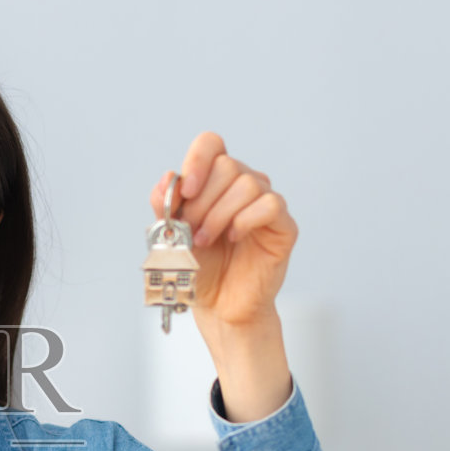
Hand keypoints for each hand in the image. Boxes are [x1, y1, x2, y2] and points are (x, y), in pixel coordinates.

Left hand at [148, 131, 297, 331]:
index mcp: (216, 182)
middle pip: (227, 165)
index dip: (197, 160)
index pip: (212, 144)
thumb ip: (166, 207)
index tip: (186, 192)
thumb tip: (169, 177)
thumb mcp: (171, 236)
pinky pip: (269, 204)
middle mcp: (243, 186)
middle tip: (191, 230)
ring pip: (247, 183)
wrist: (218, 306)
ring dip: (218, 214)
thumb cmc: (199, 269)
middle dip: (202, 200)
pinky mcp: (283, 225)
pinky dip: (245, 220)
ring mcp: (266, 204)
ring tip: (204, 241)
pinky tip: (233, 238)